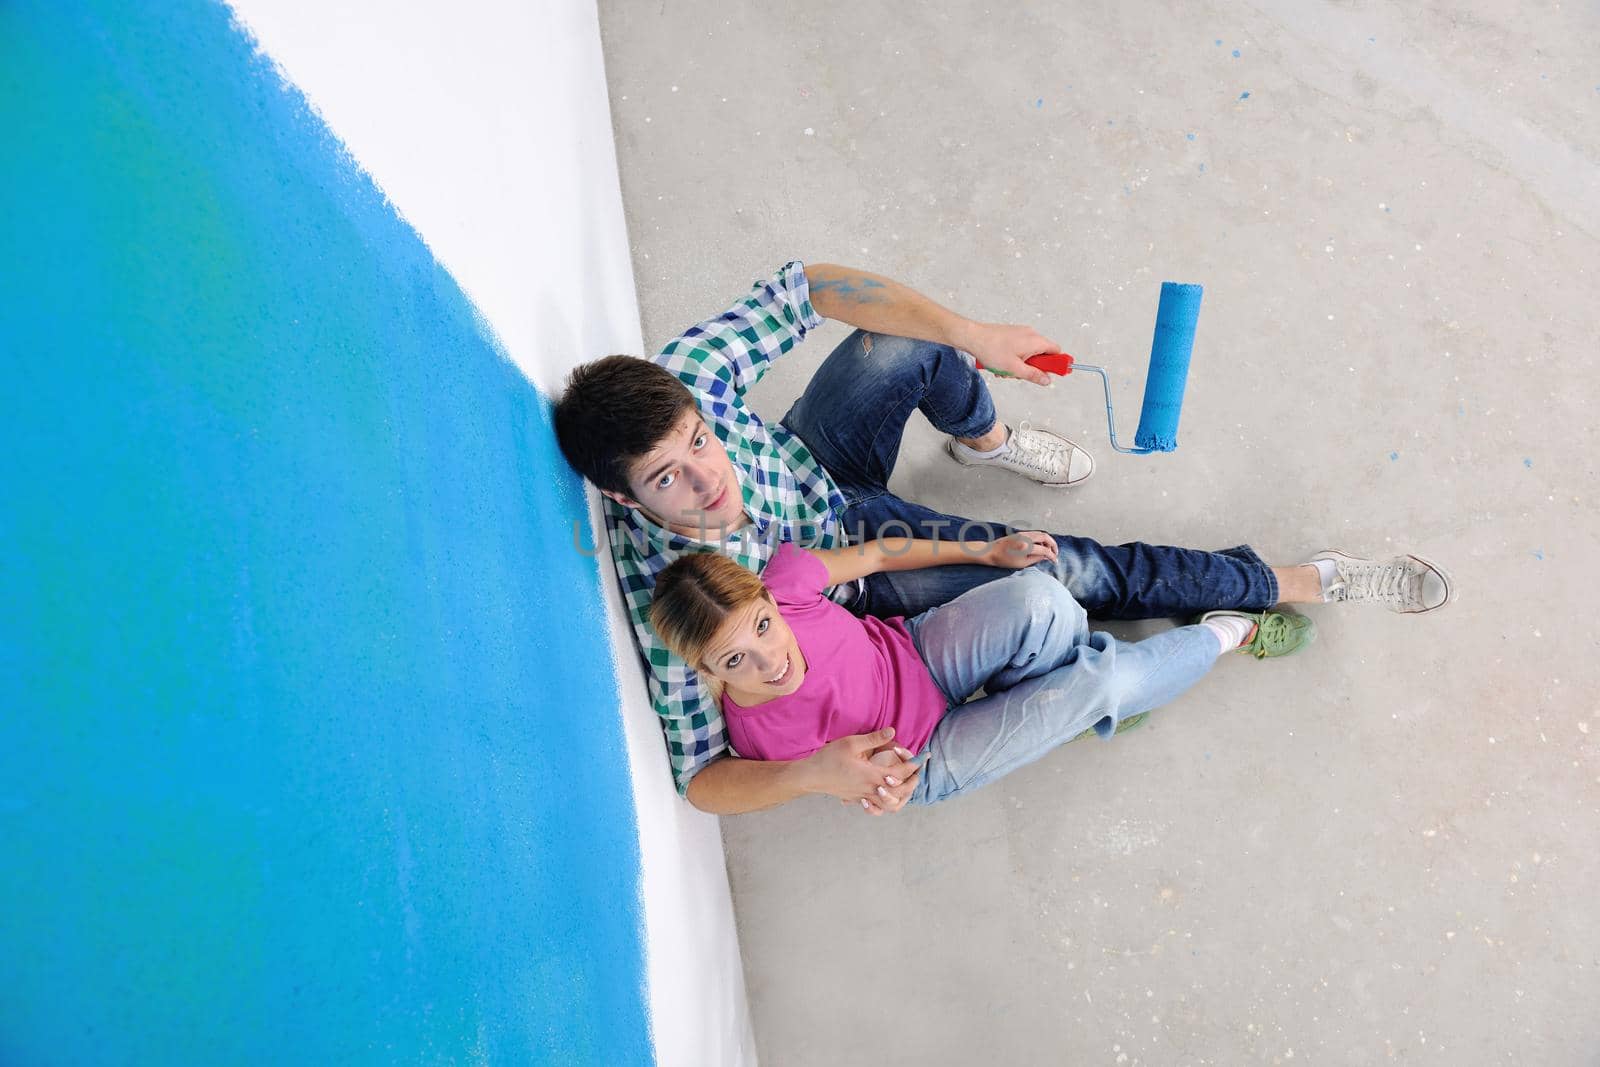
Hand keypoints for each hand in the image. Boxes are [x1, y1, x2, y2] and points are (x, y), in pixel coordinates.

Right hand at [804, 728, 920, 814]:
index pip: (902, 772)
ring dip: (902, 796)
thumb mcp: (851, 743)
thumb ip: (874, 738)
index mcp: (872, 775)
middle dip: (913, 782)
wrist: (811, 776)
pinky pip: (878, 808)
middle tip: (918, 771)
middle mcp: (871, 789)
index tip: (924, 757)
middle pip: (901, 792)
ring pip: (891, 805)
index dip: (915, 764)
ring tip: (906, 785)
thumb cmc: (829, 758)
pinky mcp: (858, 799)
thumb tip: (892, 731)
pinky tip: (887, 795)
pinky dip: (887, 804)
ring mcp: (864, 797)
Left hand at [959, 321, 1059, 386]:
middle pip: (1042, 355)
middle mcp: (1031, 334)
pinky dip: (1013, 359)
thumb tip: (1047, 380)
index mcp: (1036, 341)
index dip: (1056, 364)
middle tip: (1019, 374)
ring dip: (1020, 365)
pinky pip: (1019, 349)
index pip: (1056, 351)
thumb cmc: (992, 349)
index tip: (1053, 373)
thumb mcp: (1015, 369)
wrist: (973, 337)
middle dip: (1032, 368)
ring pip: (1029, 354)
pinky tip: (1001, 364)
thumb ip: (1033, 375)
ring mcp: (1021, 333)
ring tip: (1005, 369)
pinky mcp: (1012, 334)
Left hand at [983, 530, 1058, 568]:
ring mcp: (1023, 534)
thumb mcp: (1022, 564)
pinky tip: (1041, 546)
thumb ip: (1036, 559)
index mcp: (1026, 547)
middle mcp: (1026, 538)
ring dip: (1048, 541)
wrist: (990, 552)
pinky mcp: (1020, 533)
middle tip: (1055, 553)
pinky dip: (1041, 539)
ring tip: (1049, 550)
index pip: (1044, 550)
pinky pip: (1035, 534)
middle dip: (1053, 545)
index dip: (1052, 556)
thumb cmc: (1004, 560)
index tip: (1055, 561)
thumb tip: (1046, 556)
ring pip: (1041, 534)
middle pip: (1046, 538)